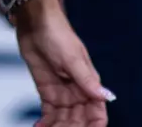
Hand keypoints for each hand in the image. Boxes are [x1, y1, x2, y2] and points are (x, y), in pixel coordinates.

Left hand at [14, 0, 113, 125]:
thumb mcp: (73, 58)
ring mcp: (62, 92)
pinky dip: (45, 123)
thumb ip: (87, 81)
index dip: (94, 124)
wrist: (35, 24)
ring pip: (64, 119)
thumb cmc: (58, 33)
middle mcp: (77, 90)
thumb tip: (106, 96)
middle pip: (79, 119)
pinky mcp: (47, 92)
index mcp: (89, 83)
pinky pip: (49, 114)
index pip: (97, 111)